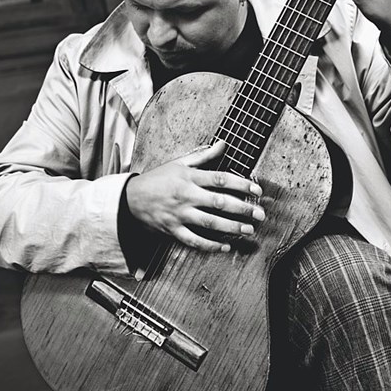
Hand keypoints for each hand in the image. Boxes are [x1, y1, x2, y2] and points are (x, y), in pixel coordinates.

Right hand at [124, 140, 264, 251]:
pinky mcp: (173, 230)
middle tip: (260, 214)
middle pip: (219, 203)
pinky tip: (226, 246)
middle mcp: (186, 196)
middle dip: (243, 209)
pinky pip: (194, 240)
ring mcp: (179, 215)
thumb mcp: (179, 163)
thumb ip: (203, 156)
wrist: (129, 198)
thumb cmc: (158, 179)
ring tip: (249, 230)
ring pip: (210, 223)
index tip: (257, 190)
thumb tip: (223, 144)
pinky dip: (210, 245)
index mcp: (189, 178)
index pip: (220, 179)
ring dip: (232, 228)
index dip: (241, 184)